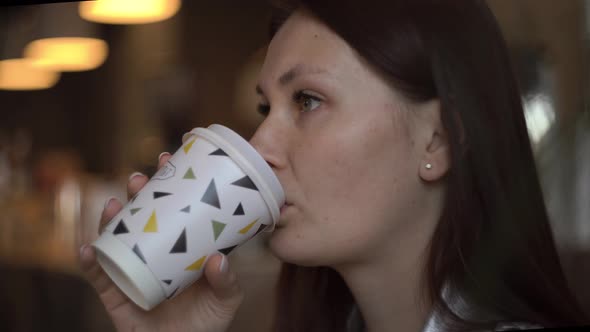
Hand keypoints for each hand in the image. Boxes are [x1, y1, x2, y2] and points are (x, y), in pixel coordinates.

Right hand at [79, 152, 243, 331]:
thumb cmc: (207, 322)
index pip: (173, 207)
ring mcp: (131, 267)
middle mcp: (153, 250)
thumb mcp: (225, 300)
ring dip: (110, 217)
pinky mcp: (114, 292)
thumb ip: (226, 281)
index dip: (168, 183)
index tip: (169, 158)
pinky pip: (98, 275)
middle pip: (140, 215)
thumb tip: (219, 259)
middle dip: (137, 193)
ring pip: (115, 236)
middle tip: (140, 179)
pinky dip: (89, 261)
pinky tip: (87, 249)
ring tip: (116, 204)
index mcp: (180, 246)